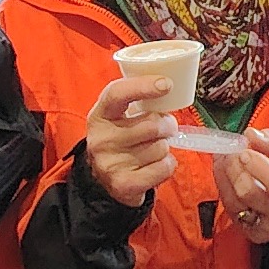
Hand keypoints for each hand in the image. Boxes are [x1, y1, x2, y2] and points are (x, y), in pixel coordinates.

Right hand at [81, 74, 187, 205]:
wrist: (104, 181)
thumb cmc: (120, 140)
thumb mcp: (118, 117)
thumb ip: (137, 101)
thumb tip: (168, 85)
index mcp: (100, 115)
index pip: (117, 94)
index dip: (143, 86)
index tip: (166, 84)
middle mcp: (101, 139)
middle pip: (152, 124)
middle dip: (167, 125)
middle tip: (165, 129)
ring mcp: (110, 164)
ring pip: (161, 147)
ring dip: (165, 148)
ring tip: (152, 150)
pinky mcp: (123, 184)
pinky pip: (164, 167)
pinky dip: (167, 165)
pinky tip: (154, 166)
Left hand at [213, 127, 268, 243]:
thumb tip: (251, 135)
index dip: (257, 165)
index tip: (246, 150)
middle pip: (248, 191)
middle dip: (233, 166)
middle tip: (232, 151)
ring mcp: (265, 226)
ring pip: (232, 201)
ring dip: (223, 174)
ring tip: (227, 158)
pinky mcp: (250, 232)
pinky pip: (229, 208)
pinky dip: (223, 187)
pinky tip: (226, 173)